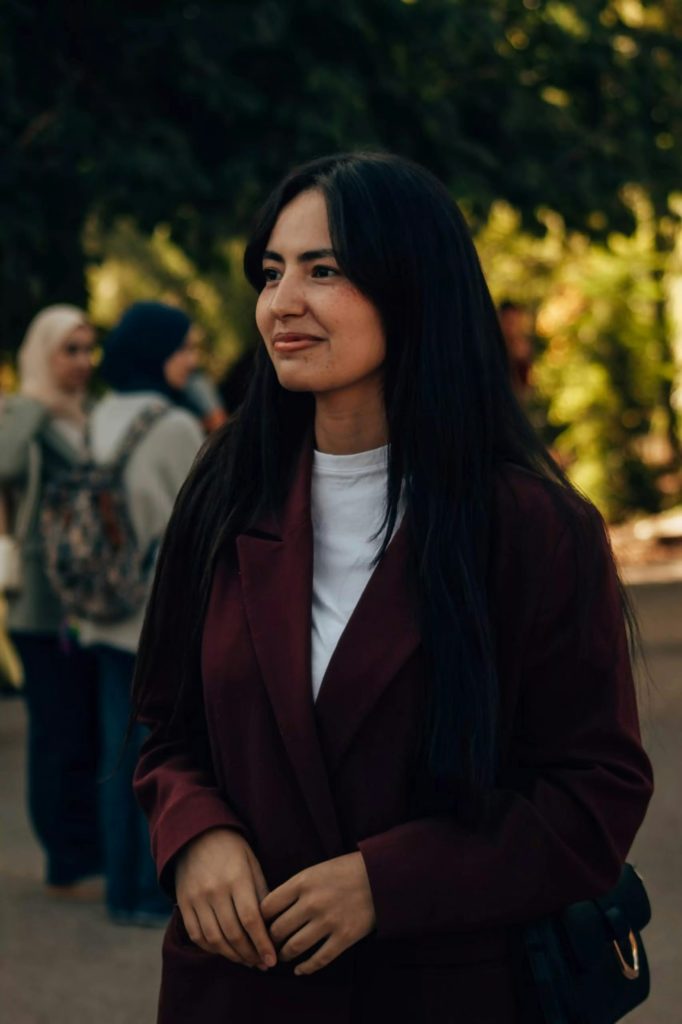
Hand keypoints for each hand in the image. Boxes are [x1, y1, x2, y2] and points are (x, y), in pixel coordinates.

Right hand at [175, 827, 276, 969]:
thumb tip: (272, 926)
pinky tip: (225, 951)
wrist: (196, 834)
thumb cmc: (232, 849)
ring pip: (214, 939)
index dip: (262, 943)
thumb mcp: (252, 864)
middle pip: (233, 933)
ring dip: (232, 955)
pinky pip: (197, 935)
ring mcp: (196, 898)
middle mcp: (214, 891)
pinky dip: (212, 948)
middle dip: (250, 954)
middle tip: (262, 964)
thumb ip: (261, 893)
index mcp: (236, 878)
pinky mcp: (184, 903)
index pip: (251, 919)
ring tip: (247, 961)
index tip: (272, 960)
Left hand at [261, 852, 375, 975]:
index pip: (267, 907)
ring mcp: (328, 921)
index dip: (260, 919)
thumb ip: (294, 889)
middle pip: (278, 930)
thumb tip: (271, 912)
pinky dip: (306, 968)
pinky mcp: (344, 937)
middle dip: (270, 941)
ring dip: (285, 956)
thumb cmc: (344, 871)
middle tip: (270, 945)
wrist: (380, 875)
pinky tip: (300, 970)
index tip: (261, 926)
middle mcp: (312, 903)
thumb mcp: (314, 871)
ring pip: (295, 947)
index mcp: (302, 882)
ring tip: (283, 956)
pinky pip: (319, 959)